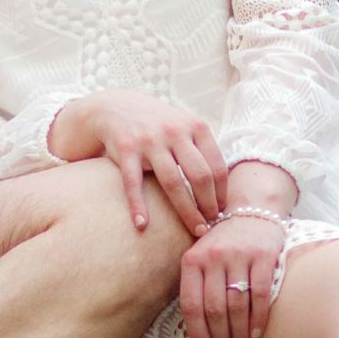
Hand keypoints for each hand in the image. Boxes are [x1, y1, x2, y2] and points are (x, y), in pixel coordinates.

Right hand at [54, 91, 226, 235]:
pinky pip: (134, 183)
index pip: (217, 165)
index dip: (222, 192)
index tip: (221, 211)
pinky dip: (138, 206)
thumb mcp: (183, 126)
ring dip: (187, 211)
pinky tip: (142, 225)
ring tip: (195, 230)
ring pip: (173, 183)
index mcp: (195, 127)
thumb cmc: (157, 124)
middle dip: (209, 205)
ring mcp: (150, 141)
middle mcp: (175, 132)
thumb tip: (223, 187)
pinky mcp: (126, 150)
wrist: (115, 107)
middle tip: (210, 225)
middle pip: (200, 176)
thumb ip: (202, 149)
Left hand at [181, 212, 283, 337]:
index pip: (192, 306)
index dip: (198, 335)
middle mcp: (213, 257)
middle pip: (214, 309)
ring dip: (239, 334)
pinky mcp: (264, 255)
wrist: (251, 210)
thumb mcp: (201, 259)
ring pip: (236, 305)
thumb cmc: (223, 244)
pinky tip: (256, 332)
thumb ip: (197, 287)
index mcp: (192, 260)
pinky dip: (258, 317)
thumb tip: (198, 334)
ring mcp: (239, 255)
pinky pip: (260, 293)